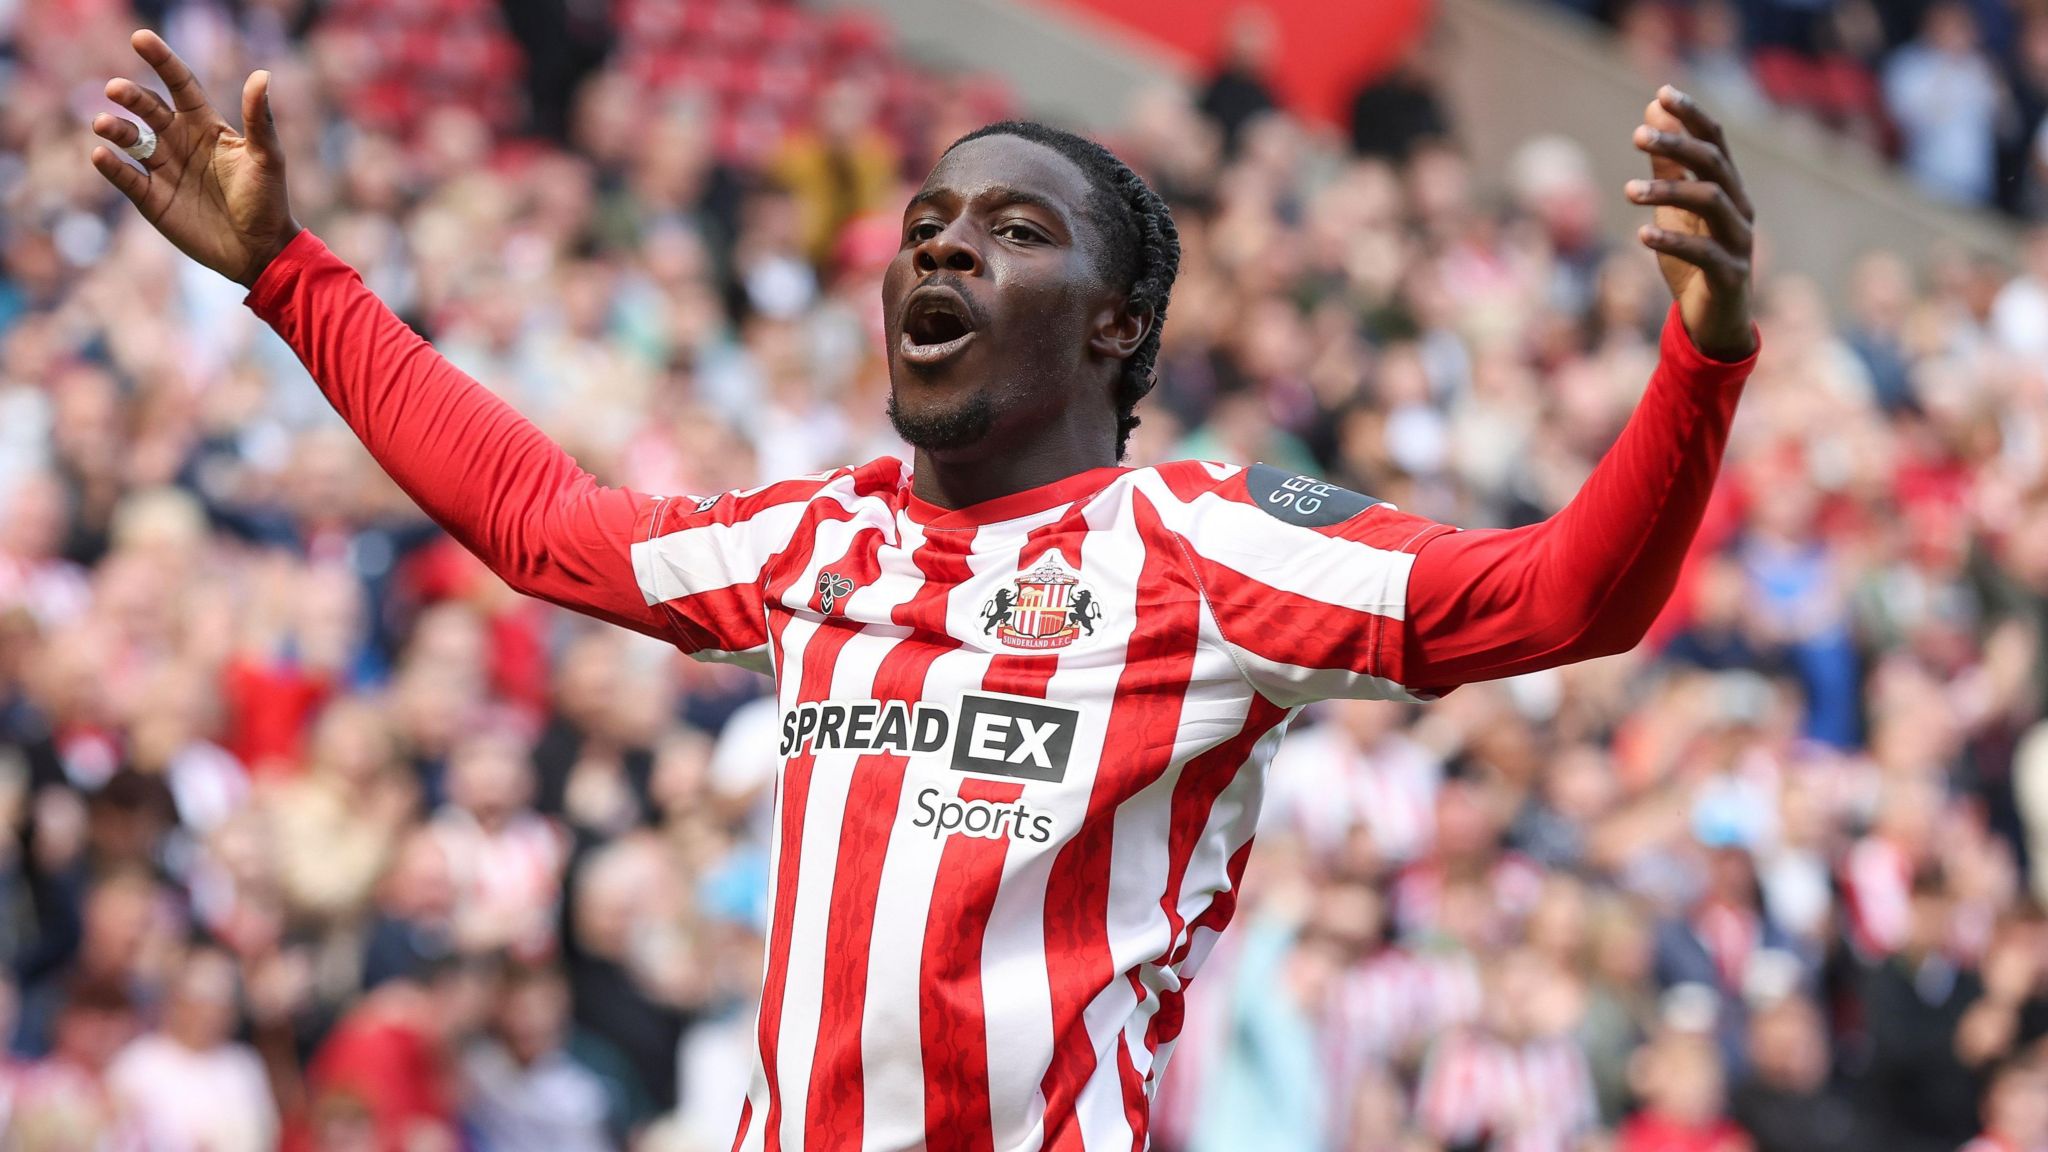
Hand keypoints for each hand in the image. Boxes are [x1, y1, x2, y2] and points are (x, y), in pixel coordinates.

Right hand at [89, 30, 298, 287]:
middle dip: (131, 97)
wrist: (259, 250)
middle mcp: (179, 141)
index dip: (162, 60)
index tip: (141, 38)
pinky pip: (126, 177)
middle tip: (117, 89)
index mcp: (205, 126)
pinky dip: (111, 166)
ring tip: (105, 123)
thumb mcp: (266, 157)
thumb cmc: (267, 200)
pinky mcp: (151, 198)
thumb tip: (262, 74)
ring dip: (116, 128)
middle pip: (149, 109)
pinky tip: (101, 155)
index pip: (180, 85)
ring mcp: (162, 168)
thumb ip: (259, 118)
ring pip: (131, 139)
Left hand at [1628, 86, 1756, 361]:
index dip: (1692, 115)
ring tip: (1627, 189)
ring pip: (1712, 202)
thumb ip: (1666, 163)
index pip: (1714, 140)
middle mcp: (1739, 208)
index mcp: (1728, 188)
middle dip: (1678, 144)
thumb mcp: (1674, 208)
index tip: (1661, 92)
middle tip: (1635, 134)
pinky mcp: (1730, 275)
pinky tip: (1642, 234)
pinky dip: (1673, 241)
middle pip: (1715, 163)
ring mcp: (1739, 241)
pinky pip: (1704, 253)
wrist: (1713, 320)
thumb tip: (1651, 110)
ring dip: (1668, 190)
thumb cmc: (1693, 259)